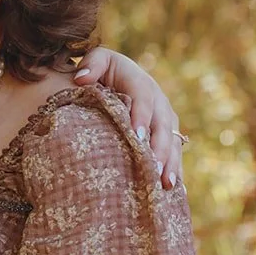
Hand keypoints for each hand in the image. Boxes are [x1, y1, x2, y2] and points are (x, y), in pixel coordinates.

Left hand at [74, 47, 182, 187]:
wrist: (116, 79)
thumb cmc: (101, 72)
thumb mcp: (97, 62)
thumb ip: (91, 65)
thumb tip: (81, 78)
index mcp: (140, 81)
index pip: (143, 98)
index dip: (142, 117)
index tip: (138, 138)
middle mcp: (158, 100)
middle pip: (162, 125)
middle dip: (160, 148)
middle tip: (154, 170)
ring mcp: (165, 119)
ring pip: (172, 141)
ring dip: (171, 163)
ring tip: (165, 185)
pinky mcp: (166, 134)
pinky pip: (174, 153)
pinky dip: (174, 171)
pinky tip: (172, 192)